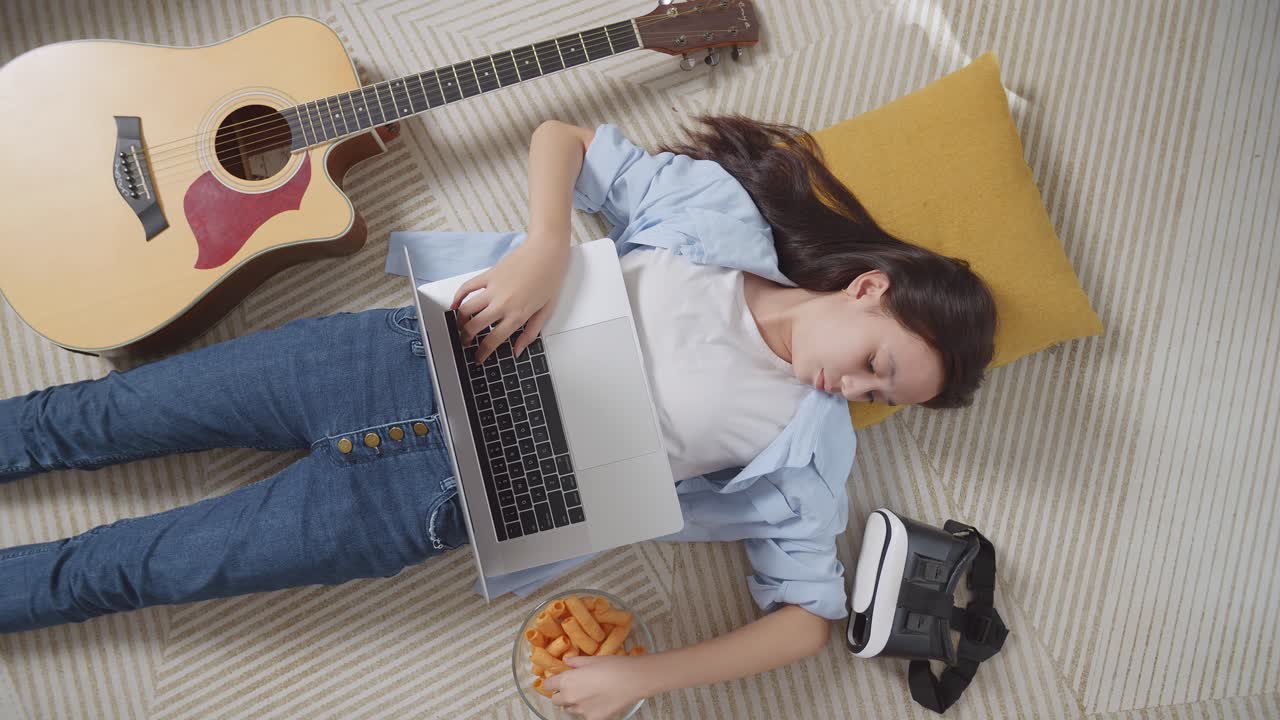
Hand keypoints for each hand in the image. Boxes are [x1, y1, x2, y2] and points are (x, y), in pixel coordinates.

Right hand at [450, 233, 568, 363]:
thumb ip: (530, 333)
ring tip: (461, 326)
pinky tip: (456, 305)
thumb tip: (518, 351)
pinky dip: (458, 298)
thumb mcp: (546, 311)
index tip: (478, 358)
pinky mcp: (488, 275)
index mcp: (518, 315)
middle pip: (474, 327)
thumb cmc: (550, 279)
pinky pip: (467, 288)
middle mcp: (502, 304)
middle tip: (466, 342)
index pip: (493, 340)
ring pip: (467, 310)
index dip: (482, 353)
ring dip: (460, 321)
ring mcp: (493, 289)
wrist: (546, 251)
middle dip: (466, 339)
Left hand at [542, 654, 648, 719]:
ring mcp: (581, 711)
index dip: (552, 682)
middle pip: (556, 700)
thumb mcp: (592, 659)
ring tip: (587, 695)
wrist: (633, 680)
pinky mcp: (593, 719)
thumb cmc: (613, 666)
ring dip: (573, 703)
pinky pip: (584, 716)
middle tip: (573, 687)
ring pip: (569, 710)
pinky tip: (598, 702)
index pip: (548, 685)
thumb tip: (567, 661)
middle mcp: (570, 697)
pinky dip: (588, 710)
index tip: (558, 679)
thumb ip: (576, 662)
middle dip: (561, 694)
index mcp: (567, 680)